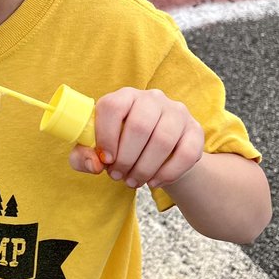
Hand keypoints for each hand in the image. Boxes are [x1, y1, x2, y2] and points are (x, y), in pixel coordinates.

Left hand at [70, 88, 202, 189]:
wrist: (157, 153)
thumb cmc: (120, 147)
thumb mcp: (95, 151)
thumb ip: (83, 157)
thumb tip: (95, 164)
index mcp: (124, 96)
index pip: (113, 107)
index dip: (106, 136)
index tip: (105, 160)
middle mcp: (152, 98)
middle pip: (139, 126)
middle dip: (126, 159)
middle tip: (119, 176)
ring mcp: (176, 112)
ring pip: (163, 141)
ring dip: (145, 168)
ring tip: (133, 182)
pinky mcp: (195, 130)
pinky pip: (186, 153)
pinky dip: (168, 173)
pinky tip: (154, 182)